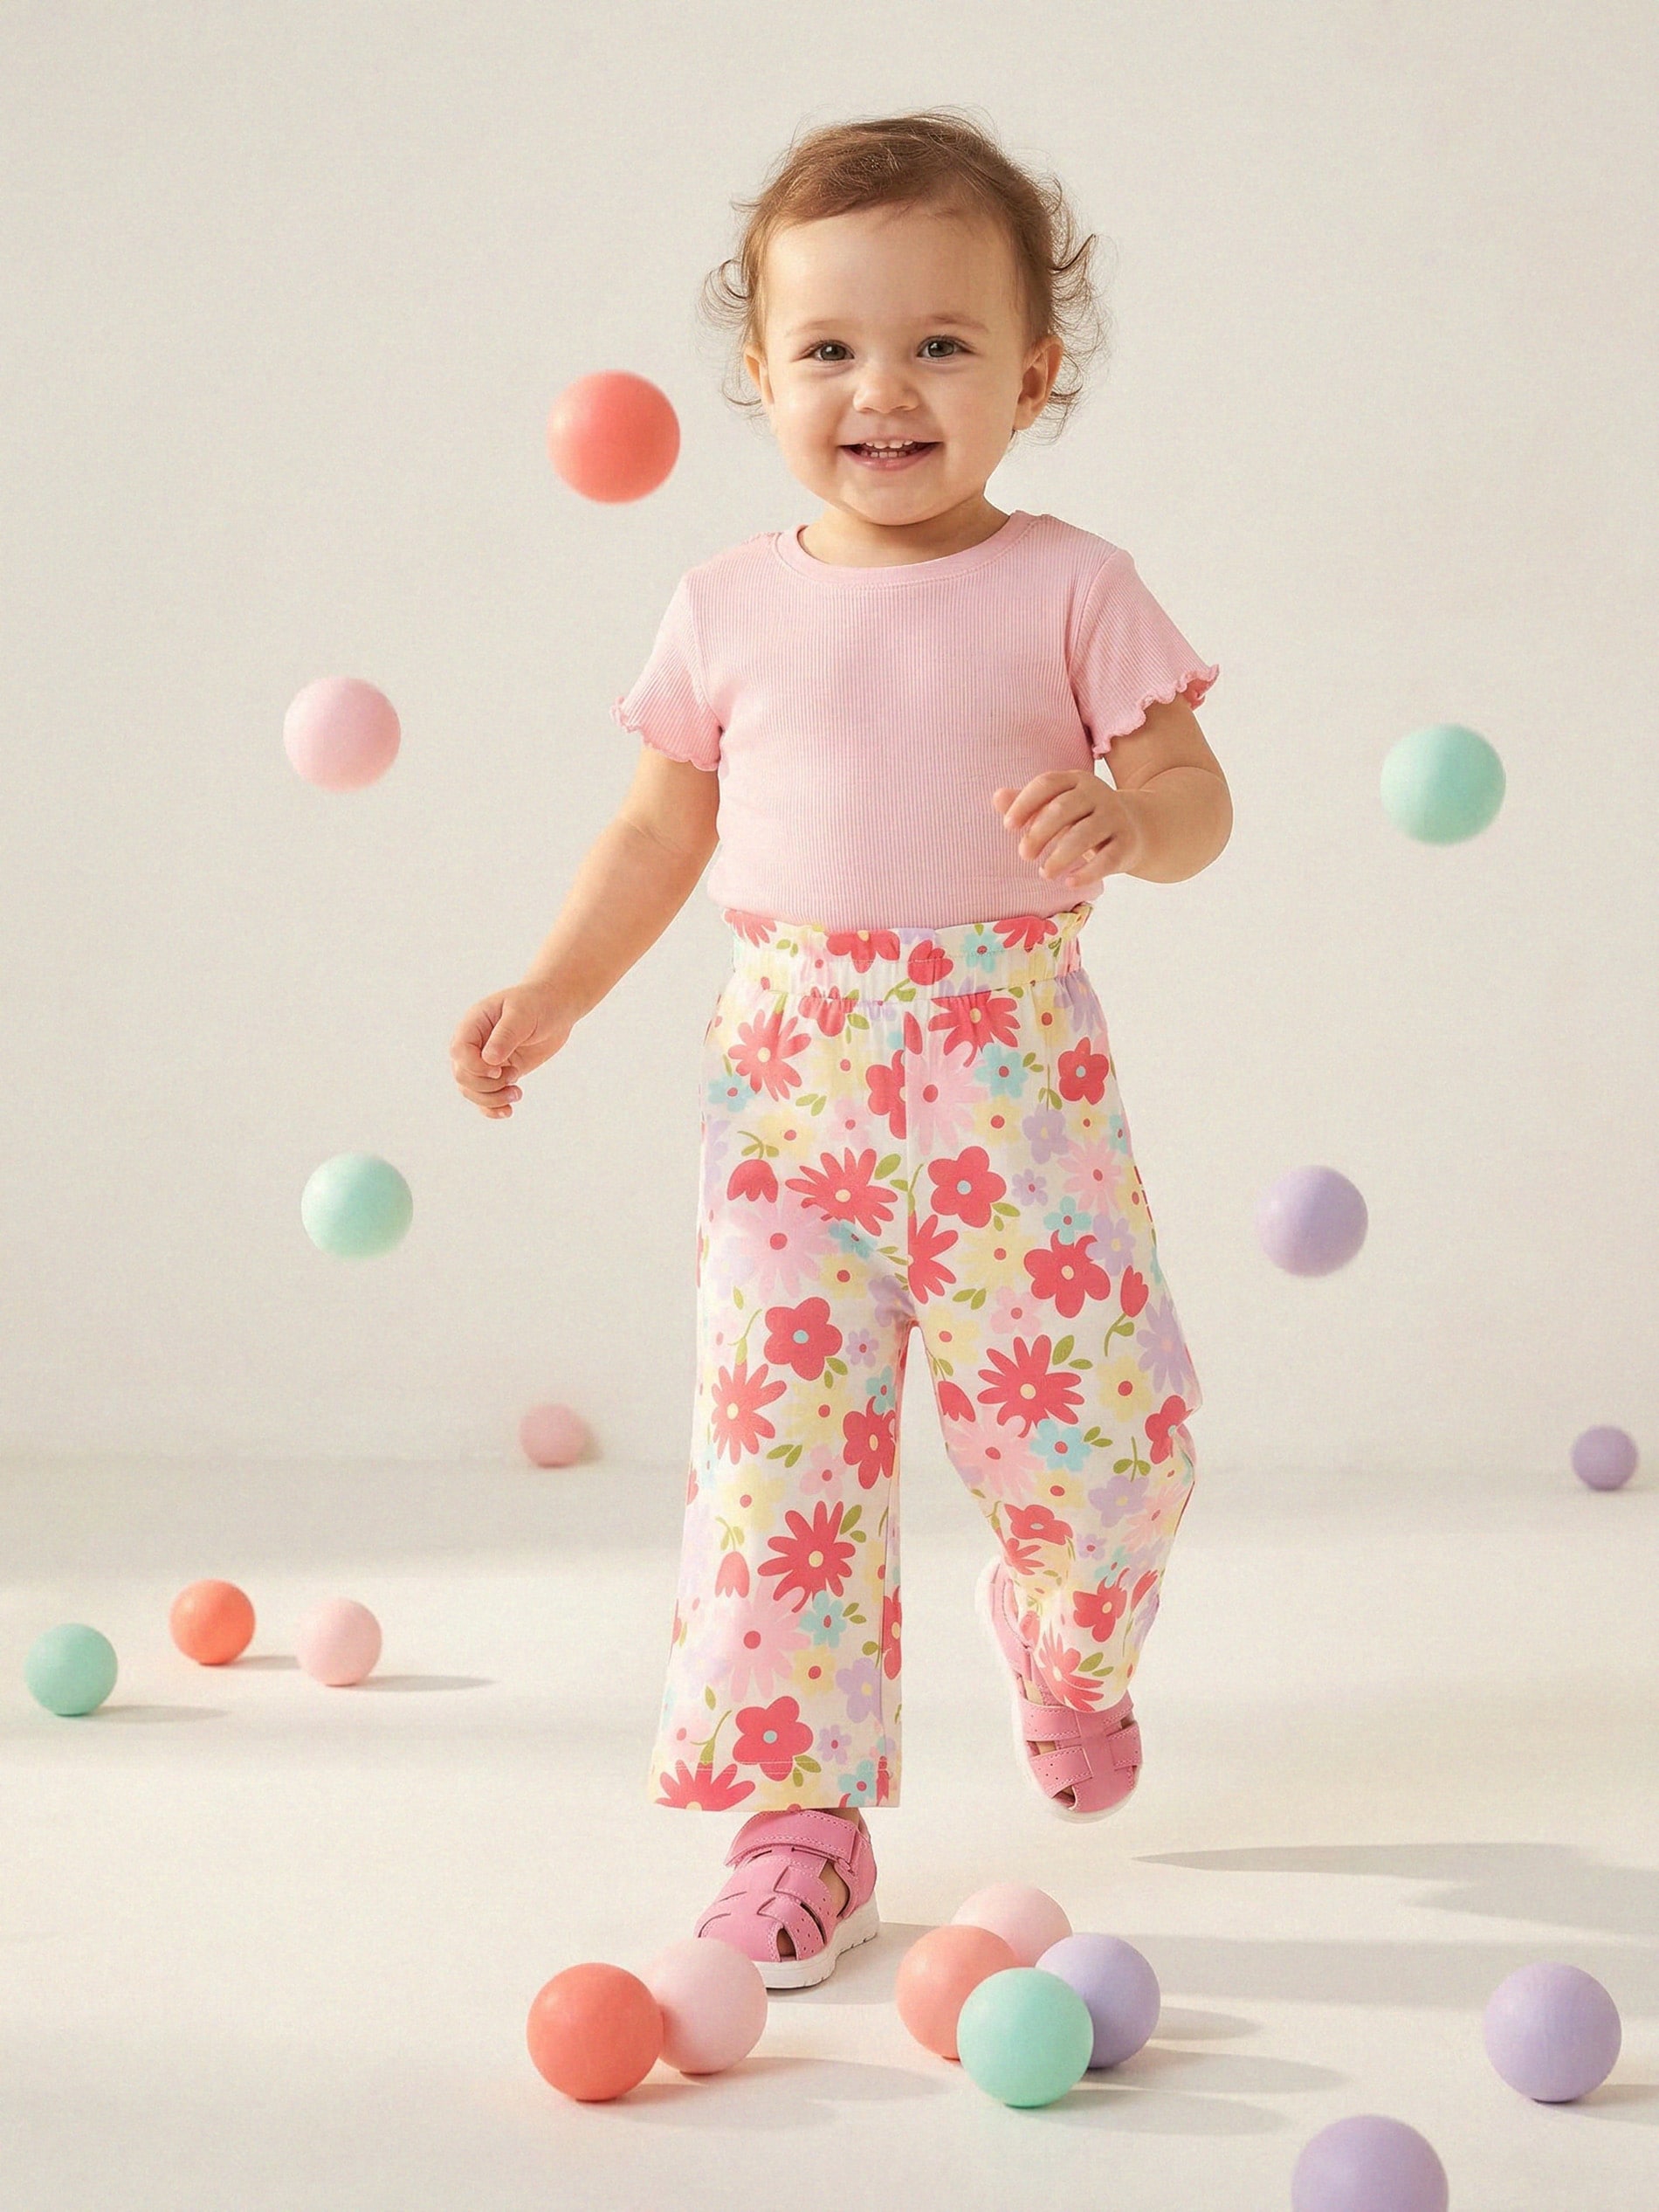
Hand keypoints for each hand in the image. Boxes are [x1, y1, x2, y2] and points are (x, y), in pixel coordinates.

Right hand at [449, 984, 576, 1119]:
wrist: (555, 1008)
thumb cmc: (538, 1003)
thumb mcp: (522, 1014)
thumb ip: (506, 1034)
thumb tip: (489, 1060)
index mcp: (473, 1024)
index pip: (458, 1052)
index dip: (475, 1066)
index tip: (499, 1068)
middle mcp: (475, 1044)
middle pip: (462, 1076)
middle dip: (486, 1085)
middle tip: (514, 1076)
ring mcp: (486, 1061)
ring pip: (472, 1090)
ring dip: (492, 1099)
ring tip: (517, 1093)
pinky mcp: (500, 1073)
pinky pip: (485, 1097)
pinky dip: (493, 1108)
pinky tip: (508, 1110)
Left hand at [993, 770, 1143, 886]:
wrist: (1136, 827)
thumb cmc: (1083, 817)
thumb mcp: (1057, 805)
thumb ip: (1027, 803)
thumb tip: (997, 797)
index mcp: (1076, 780)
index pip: (1047, 784)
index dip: (1025, 803)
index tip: (1008, 826)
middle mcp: (1097, 795)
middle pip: (1063, 809)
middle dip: (1039, 833)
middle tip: (1024, 855)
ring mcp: (1114, 818)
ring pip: (1084, 835)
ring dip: (1060, 856)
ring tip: (1045, 873)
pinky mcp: (1127, 844)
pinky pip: (1107, 859)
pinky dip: (1087, 873)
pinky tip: (1069, 882)